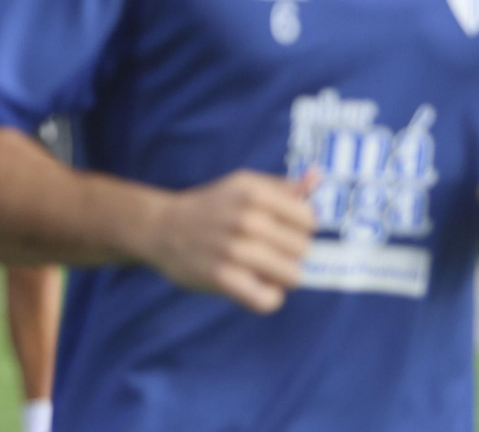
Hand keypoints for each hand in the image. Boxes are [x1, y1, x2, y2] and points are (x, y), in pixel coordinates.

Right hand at [146, 169, 316, 313]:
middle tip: (268, 251)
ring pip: (292, 276)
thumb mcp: (243, 186)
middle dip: (290, 254)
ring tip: (262, 269)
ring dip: (280, 277)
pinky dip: (267, 298)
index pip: (309, 220)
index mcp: (254, 192)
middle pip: (303, 249)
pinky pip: (268, 300)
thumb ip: (283, 187)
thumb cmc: (211, 207)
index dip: (300, 228)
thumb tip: (317, 177)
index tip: (284, 230)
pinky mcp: (222, 278)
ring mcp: (234, 249)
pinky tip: (255, 286)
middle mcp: (246, 218)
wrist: (161, 228)